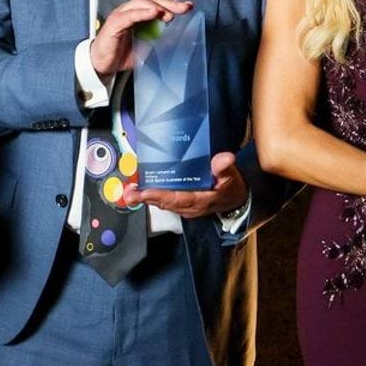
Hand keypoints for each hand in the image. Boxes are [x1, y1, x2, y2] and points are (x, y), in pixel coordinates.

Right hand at [89, 0, 192, 74]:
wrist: (102, 64)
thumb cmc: (121, 54)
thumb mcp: (147, 47)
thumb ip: (161, 40)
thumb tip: (180, 37)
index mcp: (139, 16)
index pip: (158, 4)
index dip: (174, 4)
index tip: (188, 7)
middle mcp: (131, 12)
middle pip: (152, 0)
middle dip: (170, 3)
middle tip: (184, 8)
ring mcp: (121, 16)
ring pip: (140, 3)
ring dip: (157, 6)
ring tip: (170, 12)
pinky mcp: (114, 24)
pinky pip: (128, 15)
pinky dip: (141, 12)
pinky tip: (152, 12)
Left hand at [124, 151, 247, 217]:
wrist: (235, 200)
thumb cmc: (231, 187)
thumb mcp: (231, 176)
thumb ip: (225, 167)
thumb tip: (224, 158)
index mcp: (201, 200)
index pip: (177, 198)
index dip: (160, 195)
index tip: (144, 192)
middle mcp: (190, 207)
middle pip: (165, 202)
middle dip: (146, 198)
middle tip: (129, 192)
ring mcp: (186, 207)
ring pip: (163, 203)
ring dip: (147, 198)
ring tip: (131, 191)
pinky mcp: (183, 204)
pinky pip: (166, 201)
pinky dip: (154, 196)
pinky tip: (143, 189)